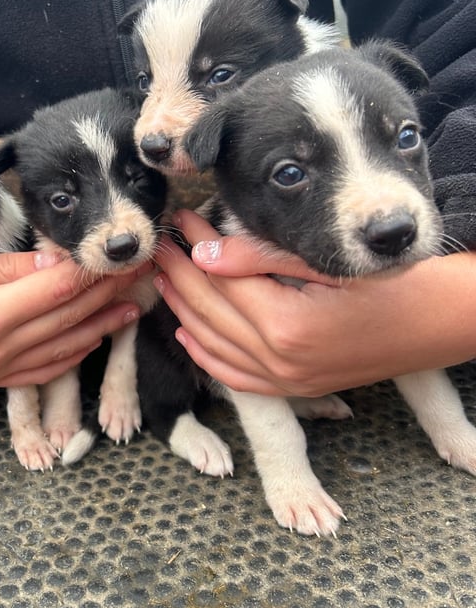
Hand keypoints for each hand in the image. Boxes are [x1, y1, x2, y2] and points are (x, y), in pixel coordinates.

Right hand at [0, 250, 145, 387]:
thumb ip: (1, 269)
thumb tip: (52, 262)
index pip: (56, 289)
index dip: (92, 269)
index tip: (118, 248)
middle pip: (69, 318)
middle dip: (110, 292)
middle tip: (143, 270)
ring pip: (65, 348)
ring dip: (103, 324)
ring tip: (136, 304)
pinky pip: (44, 371)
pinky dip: (74, 355)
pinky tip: (95, 339)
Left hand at [154, 209, 475, 396]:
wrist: (446, 323)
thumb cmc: (398, 282)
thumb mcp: (329, 261)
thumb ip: (262, 258)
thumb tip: (204, 254)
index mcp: (288, 326)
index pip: (222, 280)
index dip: (196, 247)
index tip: (181, 219)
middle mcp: (282, 362)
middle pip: (210, 313)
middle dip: (180, 276)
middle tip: (161, 244)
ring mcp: (289, 381)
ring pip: (216, 347)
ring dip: (184, 311)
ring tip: (164, 278)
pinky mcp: (299, 388)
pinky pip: (238, 378)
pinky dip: (208, 356)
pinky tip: (188, 333)